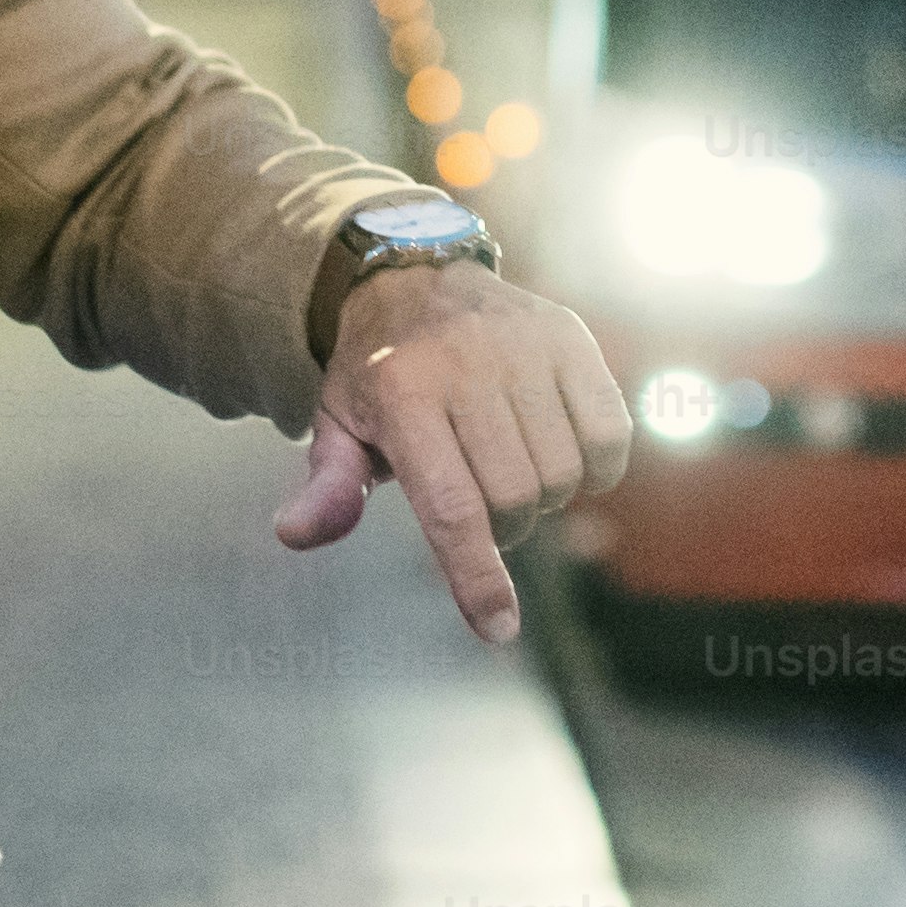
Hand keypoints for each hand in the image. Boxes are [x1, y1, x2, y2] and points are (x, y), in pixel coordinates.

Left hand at [272, 264, 631, 642]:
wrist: (416, 277)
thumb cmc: (377, 375)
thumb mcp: (337, 425)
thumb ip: (328, 485)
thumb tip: (296, 534)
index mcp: (401, 393)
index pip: (450, 507)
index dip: (476, 576)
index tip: (498, 629)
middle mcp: (466, 365)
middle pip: (514, 497)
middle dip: (503, 528)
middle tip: (482, 508)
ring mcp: (523, 347)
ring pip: (564, 473)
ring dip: (546, 497)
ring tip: (513, 470)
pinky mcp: (569, 337)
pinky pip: (609, 434)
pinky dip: (596, 467)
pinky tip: (564, 453)